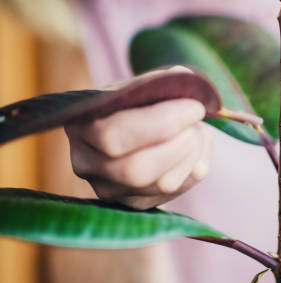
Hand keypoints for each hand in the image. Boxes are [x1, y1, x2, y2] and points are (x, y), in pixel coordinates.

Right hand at [65, 68, 212, 209]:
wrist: (131, 128)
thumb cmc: (134, 103)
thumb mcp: (138, 86)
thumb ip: (159, 82)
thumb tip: (183, 78)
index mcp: (80, 126)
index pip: (114, 135)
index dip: (162, 122)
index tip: (195, 107)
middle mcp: (87, 164)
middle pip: (136, 169)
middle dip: (179, 143)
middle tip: (197, 121)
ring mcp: (110, 190)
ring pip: (161, 184)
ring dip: (192, 153)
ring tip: (197, 131)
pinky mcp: (136, 204)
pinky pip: (176, 192)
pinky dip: (196, 166)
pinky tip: (196, 148)